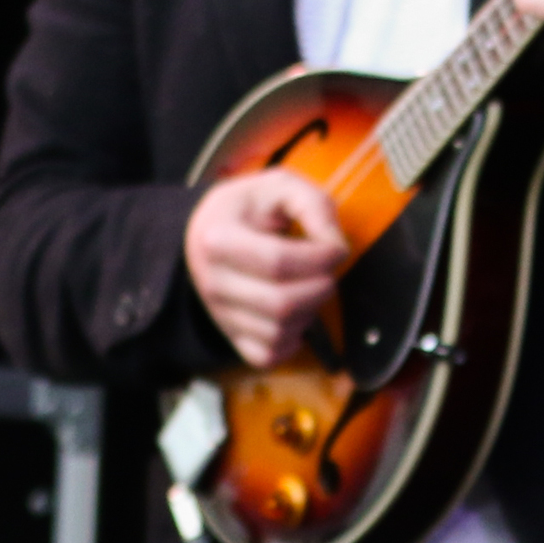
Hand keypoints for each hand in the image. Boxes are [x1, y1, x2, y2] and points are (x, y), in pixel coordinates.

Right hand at [184, 170, 347, 367]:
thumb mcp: (282, 186)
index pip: (278, 261)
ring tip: (311, 286)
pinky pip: (267, 356)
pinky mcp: (231, 336)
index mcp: (218, 239)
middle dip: (321, 287)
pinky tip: (298, 313)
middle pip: (281, 303)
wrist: (207, 232)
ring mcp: (220, 314)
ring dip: (311, 312)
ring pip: (278, 333)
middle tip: (327, 270)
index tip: (336, 248)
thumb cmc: (250, 208)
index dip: (321, 257)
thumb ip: (315, 205)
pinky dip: (293, 341)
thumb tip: (335, 246)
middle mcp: (213, 282)